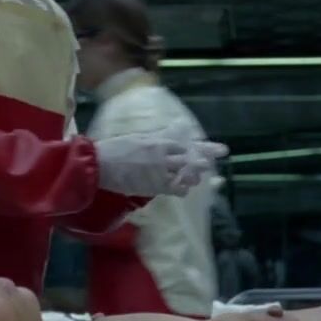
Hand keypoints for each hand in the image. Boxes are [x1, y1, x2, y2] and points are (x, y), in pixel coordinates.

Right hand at [94, 127, 228, 196]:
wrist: (100, 164)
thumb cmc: (114, 149)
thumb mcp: (138, 137)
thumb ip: (157, 136)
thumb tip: (174, 130)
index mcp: (159, 141)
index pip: (188, 143)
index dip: (205, 147)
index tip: (220, 150)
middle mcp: (164, 154)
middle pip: (192, 157)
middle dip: (205, 160)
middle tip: (218, 159)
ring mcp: (161, 170)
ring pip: (187, 173)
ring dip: (194, 175)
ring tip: (197, 177)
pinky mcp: (155, 185)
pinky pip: (177, 188)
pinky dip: (182, 189)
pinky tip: (183, 190)